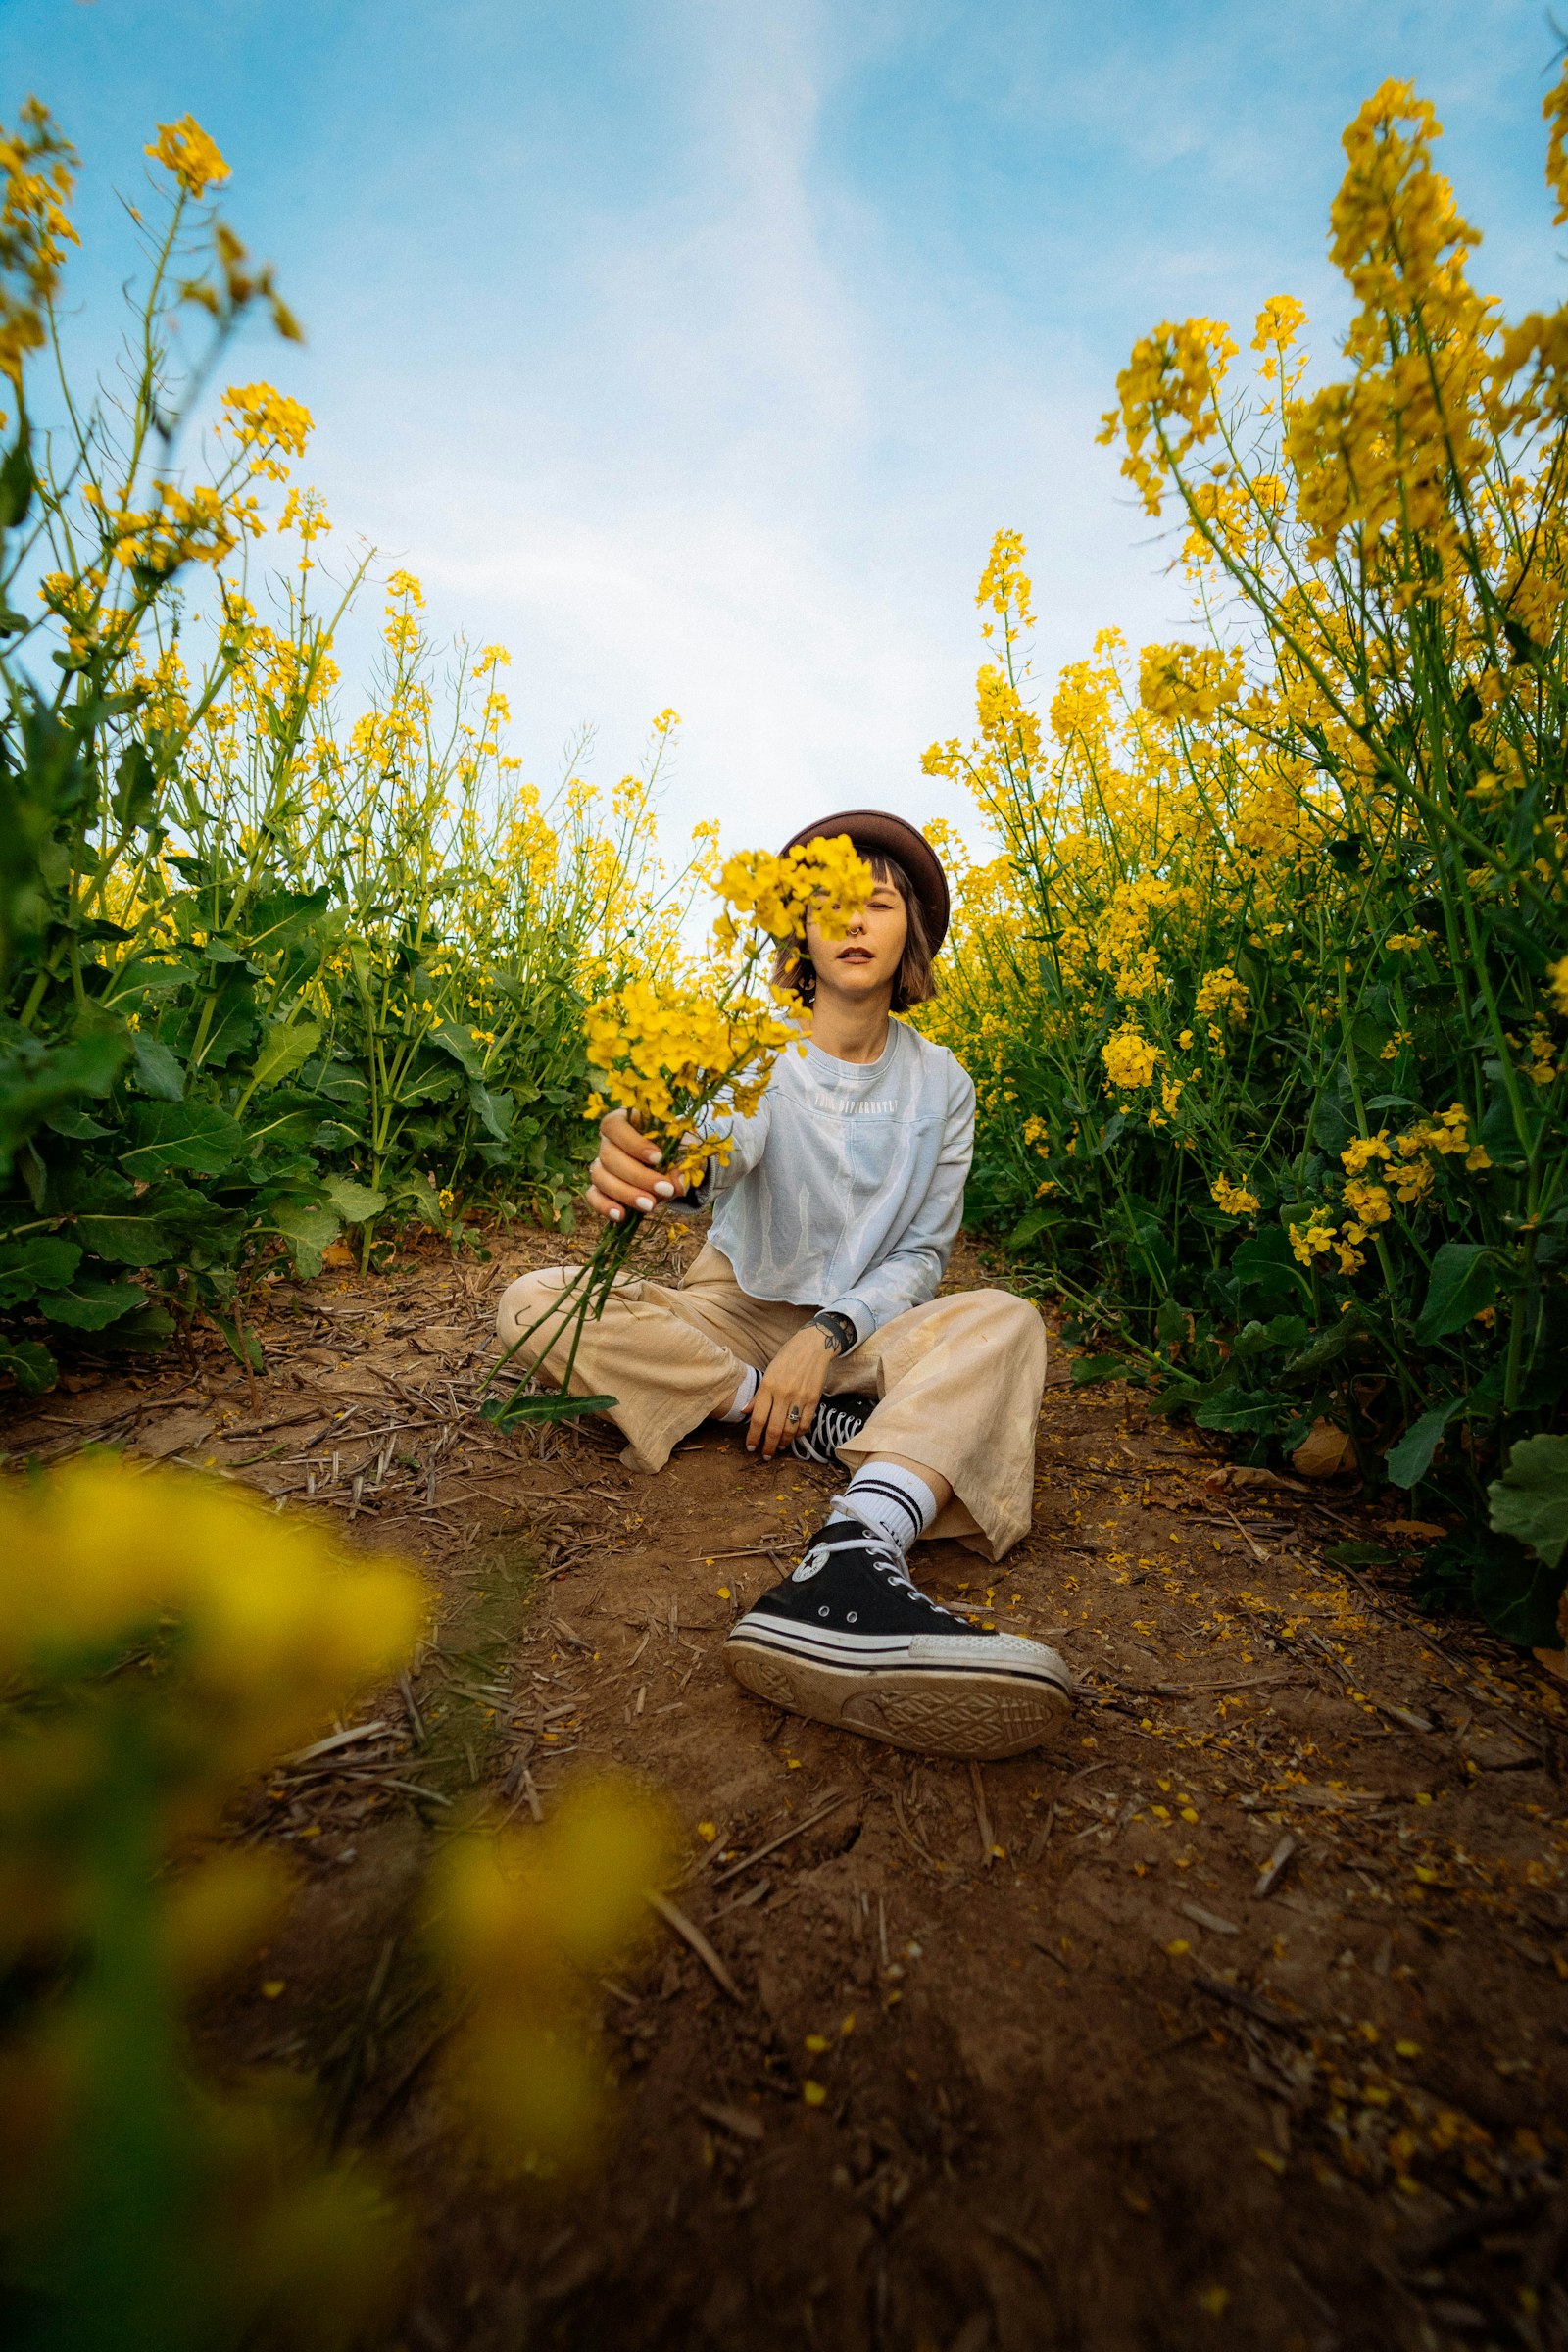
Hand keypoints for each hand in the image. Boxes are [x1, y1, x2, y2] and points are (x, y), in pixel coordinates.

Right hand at [586, 1110, 686, 1223]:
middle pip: (609, 1155)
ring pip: (600, 1177)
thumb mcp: (686, 1148)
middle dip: (638, 1176)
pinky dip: (604, 1206)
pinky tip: (622, 1216)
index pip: (615, 1125)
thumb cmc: (677, 1147)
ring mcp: (601, 1164)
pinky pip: (593, 1196)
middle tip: (665, 1189)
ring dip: (625, 1193)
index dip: (633, 1143)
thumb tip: (678, 1183)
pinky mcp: (599, 1186)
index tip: (658, 1158)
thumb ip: (683, 1161)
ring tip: (651, 1205)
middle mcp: (608, 1141)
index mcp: (625, 1120)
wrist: (674, 1164)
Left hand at [747, 1323, 836, 1459]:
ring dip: (783, 1442)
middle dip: (768, 1446)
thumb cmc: (787, 1357)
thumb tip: (745, 1412)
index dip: (753, 1436)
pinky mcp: (814, 1400)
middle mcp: (783, 1393)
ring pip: (790, 1429)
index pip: (758, 1418)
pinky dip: (798, 1433)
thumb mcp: (768, 1372)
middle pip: (774, 1428)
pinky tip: (793, 1435)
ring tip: (779, 1447)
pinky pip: (805, 1423)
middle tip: (765, 1455)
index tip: (750, 1447)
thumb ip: (758, 1395)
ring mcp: (800, 1397)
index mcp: (768, 1386)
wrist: (813, 1345)